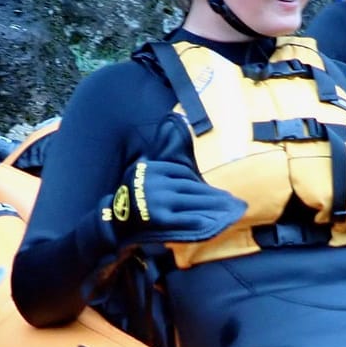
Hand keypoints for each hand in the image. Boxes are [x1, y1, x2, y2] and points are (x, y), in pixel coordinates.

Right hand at [99, 159, 245, 247]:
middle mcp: (158, 183)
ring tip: (228, 210)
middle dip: (214, 195)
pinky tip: (212, 221)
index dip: (201, 183)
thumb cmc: (129, 196)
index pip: (183, 174)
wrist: (114, 221)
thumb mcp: (138, 170)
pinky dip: (200, 219)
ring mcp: (159, 201)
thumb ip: (153, 156)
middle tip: (231, 200)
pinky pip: (185, 218)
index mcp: (154, 169)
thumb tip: (172, 125)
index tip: (216, 189)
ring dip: (213, 206)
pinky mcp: (160, 218)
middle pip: (192, 188)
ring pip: (193, 202)